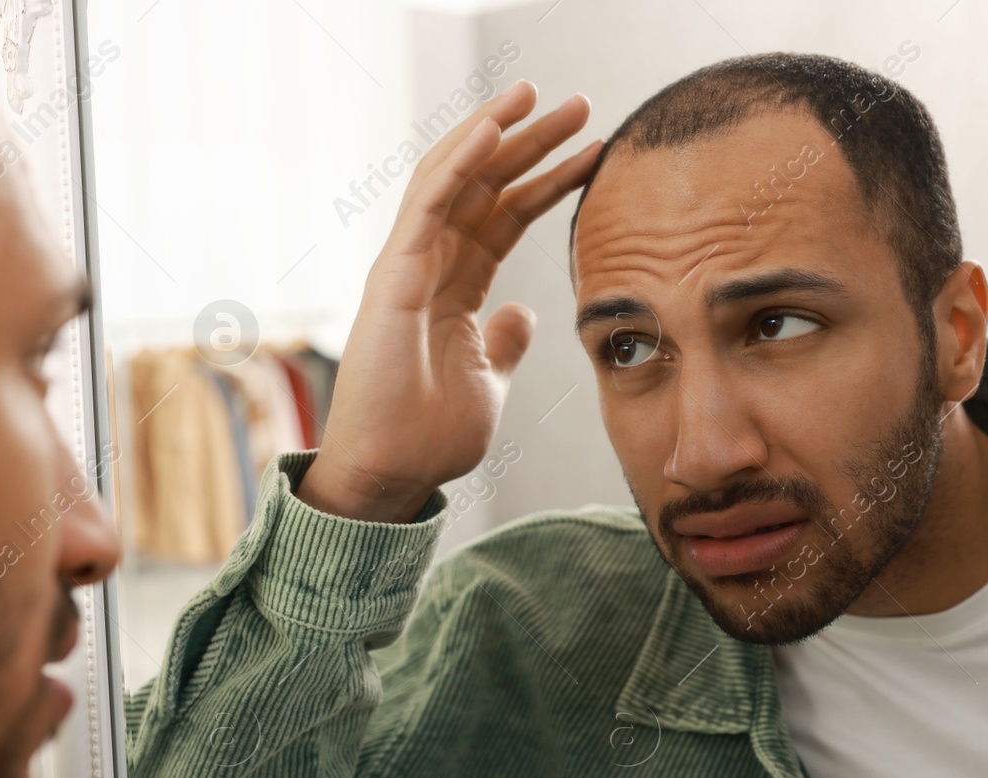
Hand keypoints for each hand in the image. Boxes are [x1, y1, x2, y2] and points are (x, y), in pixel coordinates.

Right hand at [297, 80, 599, 521]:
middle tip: (580, 105)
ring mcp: (408, 265)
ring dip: (499, 133)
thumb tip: (523, 311)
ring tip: (540, 94)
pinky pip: (428, 201)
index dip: (548, 182)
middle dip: (532, 143)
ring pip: (456, 178)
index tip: (595, 152)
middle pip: (485, 186)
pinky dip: (460, 159)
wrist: (392, 472)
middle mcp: (428, 266)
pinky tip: (494, 127)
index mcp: (452, 288)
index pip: (505, 217)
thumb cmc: (428, 438)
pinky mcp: (394, 272)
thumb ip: (505, 343)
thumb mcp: (488, 383)